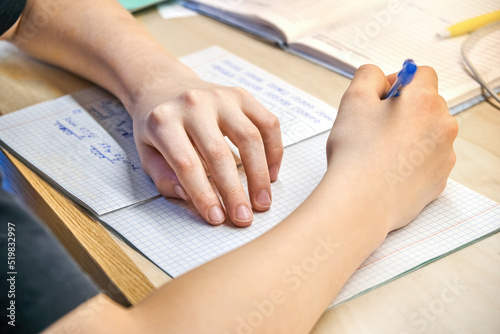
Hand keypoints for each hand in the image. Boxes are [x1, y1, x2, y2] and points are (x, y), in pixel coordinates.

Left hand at [128, 67, 282, 226]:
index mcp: (164, 122)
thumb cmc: (158, 126)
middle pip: (219, 154)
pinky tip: (271, 173)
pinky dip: (274, 150)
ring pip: (250, 137)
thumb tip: (190, 197)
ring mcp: (221, 97)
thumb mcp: (146, 153)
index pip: (187, 165)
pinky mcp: (241, 95)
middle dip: (235, 192)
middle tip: (244, 218)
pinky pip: (267, 123)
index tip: (217, 218)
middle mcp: (193, 105)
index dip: (204, 195)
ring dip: (259, 174)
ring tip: (262, 201)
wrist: (164, 86)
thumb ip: (164, 178)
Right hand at [325, 65, 457, 232]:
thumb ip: (368, 75)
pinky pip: (428, 161)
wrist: (361, 202)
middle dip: (404, 110)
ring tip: (380, 152)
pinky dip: (412, 161)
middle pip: (428, 105)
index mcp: (424, 101)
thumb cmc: (356, 154)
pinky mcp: (439, 180)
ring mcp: (444, 156)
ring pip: (428, 134)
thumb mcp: (353, 100)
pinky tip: (388, 169)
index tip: (382, 98)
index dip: (399, 82)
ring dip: (410, 135)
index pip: (422, 74)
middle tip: (375, 127)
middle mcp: (443, 126)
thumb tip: (380, 78)